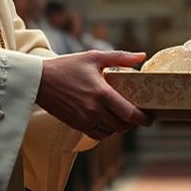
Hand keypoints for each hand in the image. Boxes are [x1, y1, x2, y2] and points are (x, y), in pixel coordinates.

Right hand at [36, 50, 152, 139]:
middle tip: (139, 114)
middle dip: (134, 122)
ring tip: (123, 116)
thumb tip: (142, 56)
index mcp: (102, 93)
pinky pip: (97, 135)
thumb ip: (120, 57)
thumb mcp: (94, 57)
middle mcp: (94, 110)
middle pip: (123, 125)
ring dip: (121, 126)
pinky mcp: (76, 125)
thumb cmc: (67, 66)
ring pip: (112, 132)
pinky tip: (108, 120)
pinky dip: (106, 131)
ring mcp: (84, 120)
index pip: (130, 114)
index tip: (152, 117)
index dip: (144, 119)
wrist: (39, 80)